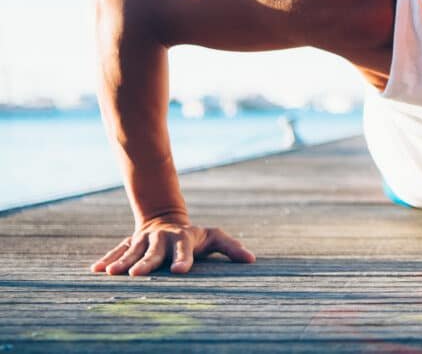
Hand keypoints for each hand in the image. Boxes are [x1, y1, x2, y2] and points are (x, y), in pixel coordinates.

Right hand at [90, 217, 255, 275]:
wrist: (165, 219)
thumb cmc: (195, 236)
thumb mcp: (214, 238)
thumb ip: (231, 248)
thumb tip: (252, 260)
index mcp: (183, 239)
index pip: (184, 250)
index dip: (183, 259)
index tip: (180, 271)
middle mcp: (162, 240)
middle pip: (154, 252)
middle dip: (146, 263)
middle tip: (137, 275)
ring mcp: (144, 241)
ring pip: (132, 251)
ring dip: (122, 262)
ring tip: (111, 274)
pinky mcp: (129, 244)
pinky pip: (117, 251)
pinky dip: (107, 260)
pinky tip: (96, 271)